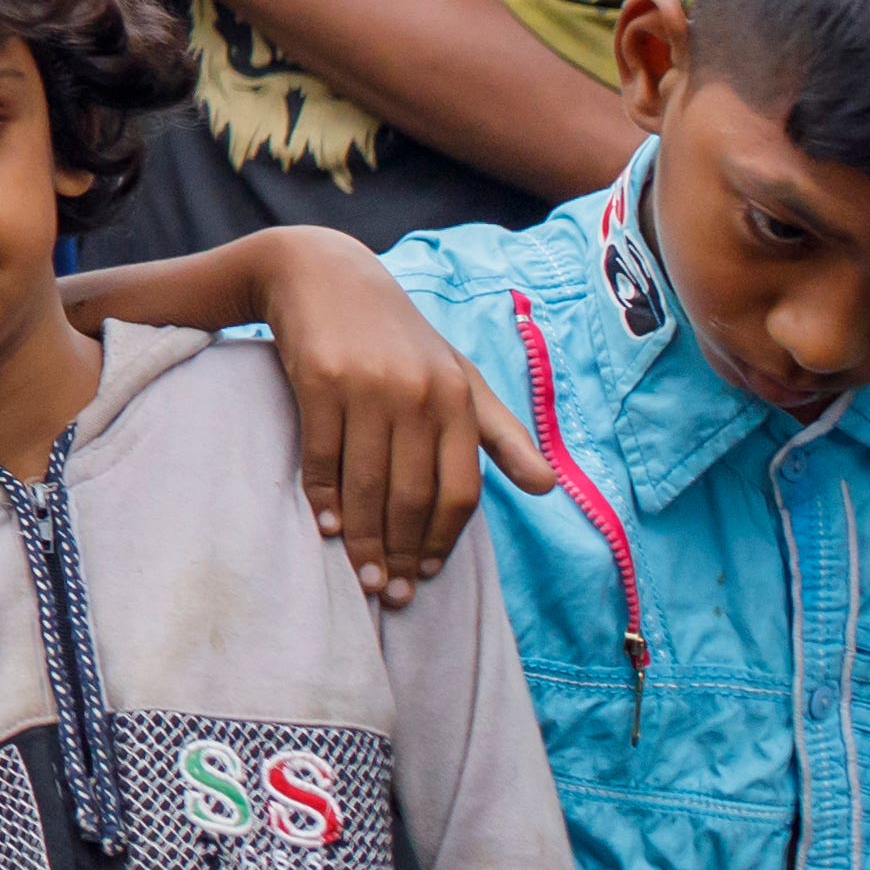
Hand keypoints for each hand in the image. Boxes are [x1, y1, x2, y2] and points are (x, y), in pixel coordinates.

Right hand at [246, 229, 541, 604]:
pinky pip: (323, 454)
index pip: (460, 490)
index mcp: (458, 397)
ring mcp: (369, 385)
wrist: (324, 277)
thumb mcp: (459, 378)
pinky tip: (325, 525)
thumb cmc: (398, 338)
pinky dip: (323, 496)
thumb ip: (500, 434)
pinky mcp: (320, 378)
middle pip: (413, 494)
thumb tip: (548, 489)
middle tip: (389, 592)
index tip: (426, 576)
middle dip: (402, 552)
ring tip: (361, 576)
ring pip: (367, 482)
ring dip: (364, 538)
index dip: (443, 541)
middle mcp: (419, 392)